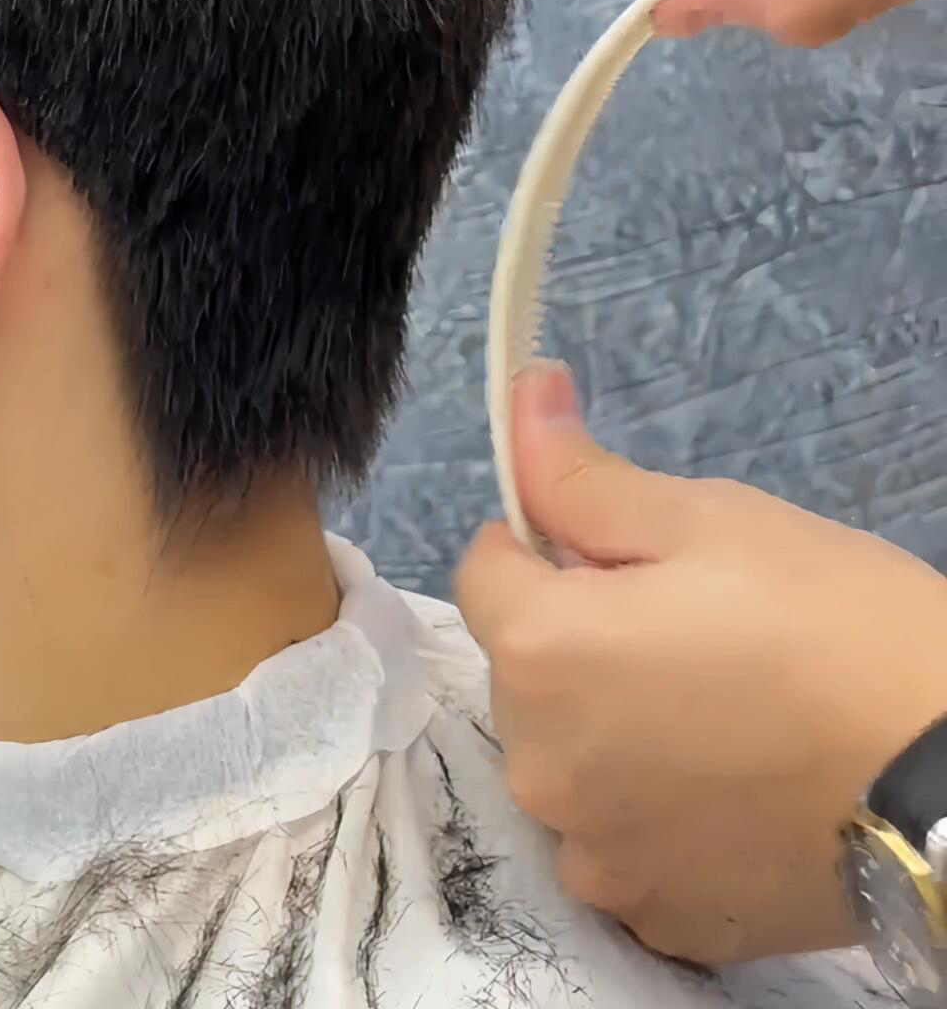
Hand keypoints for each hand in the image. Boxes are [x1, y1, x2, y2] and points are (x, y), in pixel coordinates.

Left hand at [456, 363, 946, 964]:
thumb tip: (519, 398)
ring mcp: (597, 856)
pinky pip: (621, 842)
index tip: (624, 554)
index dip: (546, 545)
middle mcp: (540, 767)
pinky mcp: (658, 918)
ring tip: (722, 711)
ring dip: (611, 731)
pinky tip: (731, 788)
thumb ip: (583, 476)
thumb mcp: (708, 520)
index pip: (485, 570)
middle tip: (693, 629)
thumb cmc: (832, 627)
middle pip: (524, 670)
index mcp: (539, 654)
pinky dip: (655, 814)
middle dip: (580, 638)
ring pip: (569, 760)